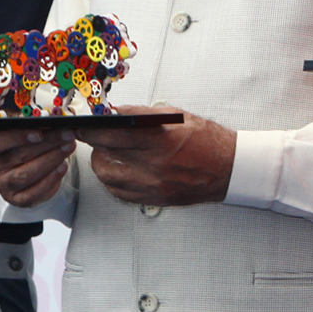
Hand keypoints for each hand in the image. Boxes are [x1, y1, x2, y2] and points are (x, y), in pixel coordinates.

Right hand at [0, 125, 75, 206]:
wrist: (17, 165)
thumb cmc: (18, 141)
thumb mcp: (18, 126)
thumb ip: (29, 122)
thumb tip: (52, 119)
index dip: (17, 137)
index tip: (39, 133)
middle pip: (18, 156)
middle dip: (47, 143)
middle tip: (67, 134)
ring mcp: (1, 184)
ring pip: (27, 174)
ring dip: (52, 159)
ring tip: (68, 147)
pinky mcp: (15, 198)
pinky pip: (34, 193)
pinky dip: (51, 179)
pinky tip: (63, 166)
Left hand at [78, 107, 235, 205]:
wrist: (229, 168)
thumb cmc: (207, 140)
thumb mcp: (176, 116)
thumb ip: (141, 114)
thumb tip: (113, 112)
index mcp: (160, 139)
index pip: (112, 132)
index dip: (92, 128)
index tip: (83, 124)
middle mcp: (154, 164)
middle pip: (105, 154)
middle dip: (94, 142)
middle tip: (93, 135)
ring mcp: (153, 185)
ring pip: (107, 175)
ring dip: (102, 161)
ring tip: (108, 152)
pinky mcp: (153, 199)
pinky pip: (119, 191)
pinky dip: (113, 179)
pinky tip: (120, 169)